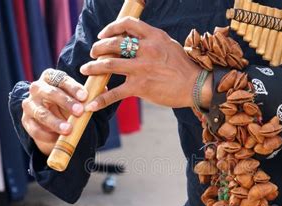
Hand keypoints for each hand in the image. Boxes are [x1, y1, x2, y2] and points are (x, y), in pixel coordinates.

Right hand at [21, 69, 88, 155]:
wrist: (52, 120)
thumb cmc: (69, 104)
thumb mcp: (79, 98)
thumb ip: (90, 93)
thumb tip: (103, 89)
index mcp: (51, 78)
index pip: (61, 79)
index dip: (73, 87)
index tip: (85, 96)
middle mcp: (37, 88)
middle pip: (50, 93)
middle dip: (66, 102)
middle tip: (79, 111)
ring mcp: (29, 104)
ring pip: (40, 112)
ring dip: (55, 122)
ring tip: (68, 129)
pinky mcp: (26, 121)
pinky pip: (34, 129)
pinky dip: (46, 134)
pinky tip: (56, 138)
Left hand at [80, 17, 211, 111]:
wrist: (196, 86)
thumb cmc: (184, 67)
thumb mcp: (169, 46)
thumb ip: (152, 41)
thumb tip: (136, 40)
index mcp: (154, 36)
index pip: (127, 25)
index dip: (111, 28)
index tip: (103, 35)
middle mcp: (146, 49)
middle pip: (113, 44)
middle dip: (98, 48)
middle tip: (93, 53)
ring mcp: (142, 68)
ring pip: (109, 64)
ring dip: (93, 67)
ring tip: (85, 70)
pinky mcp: (140, 87)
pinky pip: (115, 93)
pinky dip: (101, 99)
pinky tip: (91, 104)